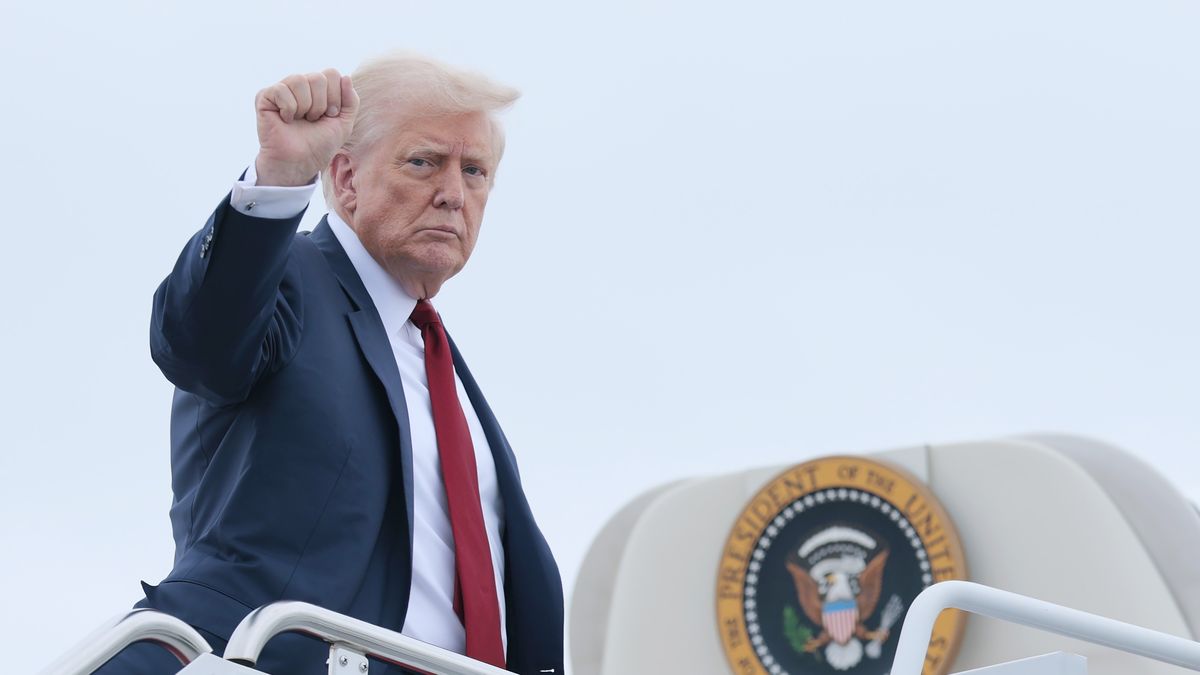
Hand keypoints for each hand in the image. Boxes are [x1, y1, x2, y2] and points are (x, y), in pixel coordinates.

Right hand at [254, 69, 358, 186]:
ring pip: (299, 80)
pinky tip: (285, 119)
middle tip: (313, 120)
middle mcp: (301, 85)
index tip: (329, 116)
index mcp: (318, 88)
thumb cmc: (320, 144)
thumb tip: (345, 76)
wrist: (300, 162)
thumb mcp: (344, 123)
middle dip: (321, 104)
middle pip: (318, 77)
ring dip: (305, 106)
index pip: (331, 74)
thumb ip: (351, 100)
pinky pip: (281, 90)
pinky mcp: (265, 96)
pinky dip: (288, 108)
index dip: (335, 97)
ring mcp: (283, 89)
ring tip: (300, 119)